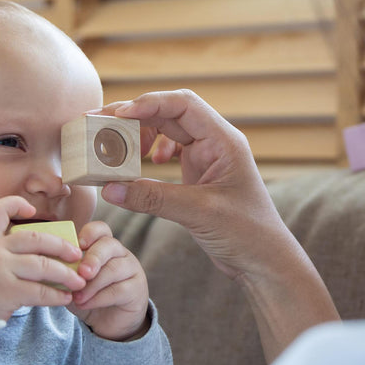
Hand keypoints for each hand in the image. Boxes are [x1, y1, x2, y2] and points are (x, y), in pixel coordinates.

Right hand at [0, 196, 85, 322]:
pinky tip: (65, 298)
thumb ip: (3, 253)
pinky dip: (56, 295)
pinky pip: (40, 291)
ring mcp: (0, 270)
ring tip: (78, 283)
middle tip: (77, 255)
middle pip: (35, 239)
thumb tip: (45, 257)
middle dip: (61, 246)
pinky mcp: (6, 291)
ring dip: (66, 274)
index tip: (32, 209)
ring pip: (43, 266)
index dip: (16, 204)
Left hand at [68, 220, 149, 340]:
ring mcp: (131, 270)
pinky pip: (119, 289)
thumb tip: (47, 265)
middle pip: (110, 245)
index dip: (90, 233)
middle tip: (81, 273)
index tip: (77, 245)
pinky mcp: (136, 289)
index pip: (101, 229)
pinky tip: (85, 304)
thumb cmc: (88, 296)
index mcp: (104, 246)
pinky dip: (99, 298)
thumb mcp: (73, 282)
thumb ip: (65, 272)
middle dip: (93, 258)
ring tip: (77, 297)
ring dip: (93, 284)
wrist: (107, 322)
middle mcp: (120, 254)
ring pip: (114, 268)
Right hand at [97, 89, 289, 281]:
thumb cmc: (247, 233)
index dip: (150, 103)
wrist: (264, 261)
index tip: (119, 115)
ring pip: (167, 131)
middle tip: (100, 124)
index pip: (184, 104)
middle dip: (135, 116)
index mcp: (224, 140)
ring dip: (140, 135)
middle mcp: (216, 143)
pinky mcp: (198, 175)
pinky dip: (149, 154)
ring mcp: (207, 157)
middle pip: (170, 113)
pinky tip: (143, 166)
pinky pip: (168, 152)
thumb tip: (109, 188)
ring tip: (118, 148)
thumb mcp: (198, 213)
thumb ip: (153, 198)